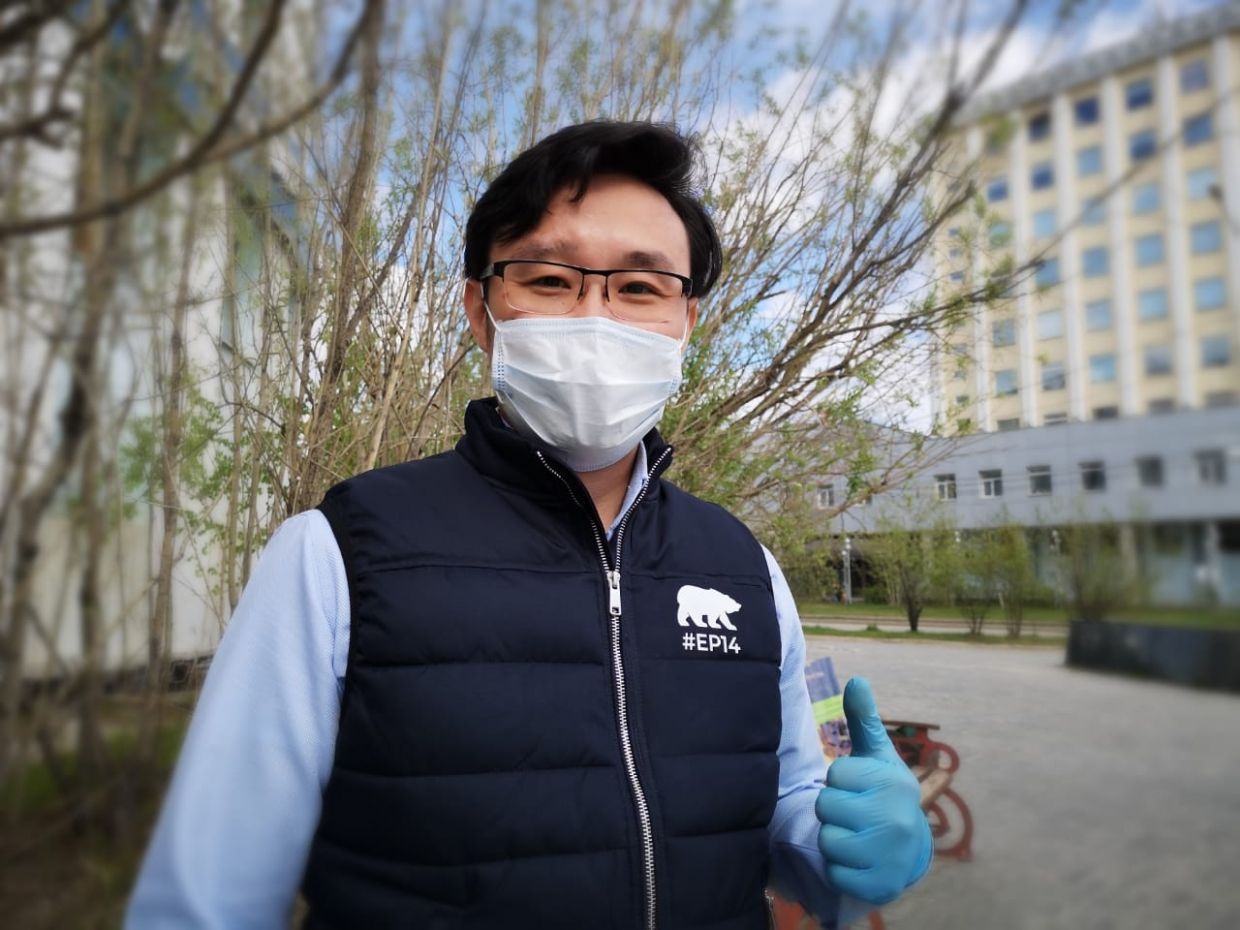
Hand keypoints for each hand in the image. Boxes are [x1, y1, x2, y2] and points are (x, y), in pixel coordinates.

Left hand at [814, 677, 930, 905]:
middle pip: (826, 806)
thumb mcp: (876, 757)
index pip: (836, 773)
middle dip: (833, 808)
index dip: (840, 780)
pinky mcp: (879, 886)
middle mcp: (896, 820)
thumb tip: (857, 680)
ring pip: (826, 840)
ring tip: (854, 835)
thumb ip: (864, 720)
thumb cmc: (883, 794)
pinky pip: (834, 872)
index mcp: (894, 782)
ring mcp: (889, 856)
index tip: (858, 787)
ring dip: (833, 838)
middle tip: (854, 812)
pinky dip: (838, 868)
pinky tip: (856, 860)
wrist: (908, 850)